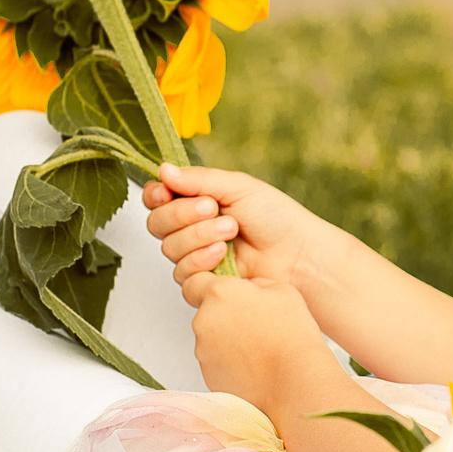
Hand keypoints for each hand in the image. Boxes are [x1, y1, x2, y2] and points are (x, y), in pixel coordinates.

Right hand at [145, 164, 338, 292]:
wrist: (297, 254)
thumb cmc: (274, 216)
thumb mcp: (237, 187)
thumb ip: (198, 180)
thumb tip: (163, 170)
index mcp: (195, 201)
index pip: (156, 198)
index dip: (156, 195)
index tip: (166, 192)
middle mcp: (190, 228)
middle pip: (157, 223)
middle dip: (182, 214)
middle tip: (213, 208)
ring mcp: (195, 256)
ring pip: (169, 248)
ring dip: (198, 235)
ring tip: (231, 231)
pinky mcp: (202, 281)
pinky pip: (181, 273)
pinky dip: (200, 260)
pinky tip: (222, 255)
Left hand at [183, 272, 332, 413]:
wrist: (293, 381)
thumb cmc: (292, 336)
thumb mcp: (282, 290)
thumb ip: (255, 284)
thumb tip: (247, 289)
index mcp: (220, 294)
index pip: (195, 281)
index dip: (209, 285)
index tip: (225, 293)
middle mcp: (204, 320)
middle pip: (207, 311)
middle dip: (227, 314)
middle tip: (256, 322)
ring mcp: (203, 350)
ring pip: (212, 337)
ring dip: (229, 338)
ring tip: (260, 347)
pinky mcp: (208, 373)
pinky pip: (216, 360)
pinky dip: (231, 361)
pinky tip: (255, 364)